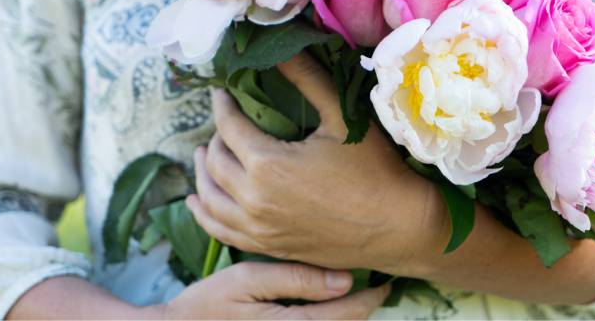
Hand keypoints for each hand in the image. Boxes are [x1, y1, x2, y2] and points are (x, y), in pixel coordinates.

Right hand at [153, 261, 388, 319]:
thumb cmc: (208, 305)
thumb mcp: (248, 281)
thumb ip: (296, 279)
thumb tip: (344, 279)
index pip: (347, 315)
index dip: (371, 297)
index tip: (386, 279)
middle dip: (364, 307)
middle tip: (378, 280)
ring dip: (348, 316)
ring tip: (358, 292)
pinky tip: (328, 306)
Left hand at [186, 53, 447, 274]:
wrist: (398, 226)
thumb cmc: (375, 168)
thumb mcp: (341, 117)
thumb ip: (307, 78)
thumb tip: (282, 47)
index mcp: (268, 165)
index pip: (228, 127)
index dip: (223, 105)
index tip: (223, 91)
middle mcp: (254, 200)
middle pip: (215, 161)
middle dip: (214, 136)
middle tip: (224, 120)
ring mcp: (258, 229)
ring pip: (210, 197)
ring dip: (202, 172)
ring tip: (202, 154)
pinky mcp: (267, 247)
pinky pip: (220, 231)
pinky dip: (204, 212)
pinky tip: (200, 201)